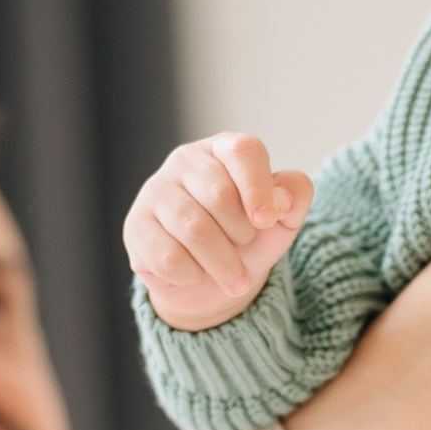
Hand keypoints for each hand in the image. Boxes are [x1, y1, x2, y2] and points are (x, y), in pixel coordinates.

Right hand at [124, 135, 314, 330]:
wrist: (210, 280)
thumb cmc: (247, 239)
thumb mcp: (281, 221)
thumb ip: (294, 198)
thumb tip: (281, 198)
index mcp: (224, 149)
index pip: (243, 151)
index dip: (259, 187)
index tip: (268, 221)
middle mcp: (186, 161)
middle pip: (220, 195)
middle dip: (242, 235)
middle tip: (246, 248)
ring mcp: (155, 191)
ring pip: (194, 230)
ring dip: (223, 264)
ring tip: (235, 279)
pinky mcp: (136, 226)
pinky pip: (168, 256)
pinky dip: (192, 274)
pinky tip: (196, 273)